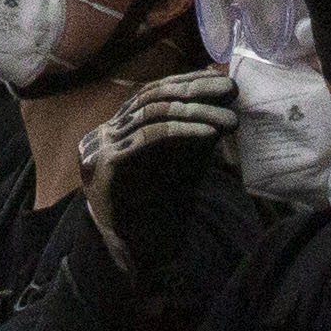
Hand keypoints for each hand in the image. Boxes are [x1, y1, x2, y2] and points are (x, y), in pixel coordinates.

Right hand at [78, 67, 244, 259]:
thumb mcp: (181, 158)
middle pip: (152, 97)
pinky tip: (210, 133)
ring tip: (228, 117)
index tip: (221, 78)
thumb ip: (194, 127)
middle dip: (196, 90)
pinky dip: (182, 131)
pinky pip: (148, 137)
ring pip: (152, 113)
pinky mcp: (106, 164)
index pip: (152, 91)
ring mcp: (100, 146)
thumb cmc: (161, 207)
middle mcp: (103, 132)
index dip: (187, 81)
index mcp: (117, 128)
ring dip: (196, 112)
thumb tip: (220, 89)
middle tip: (231, 88)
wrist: (140, 252)